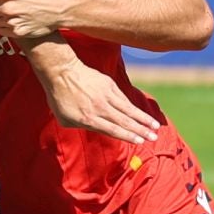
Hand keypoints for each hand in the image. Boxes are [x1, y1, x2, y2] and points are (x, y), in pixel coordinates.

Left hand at [38, 57, 160, 144]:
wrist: (61, 71)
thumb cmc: (59, 98)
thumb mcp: (65, 119)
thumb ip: (82, 126)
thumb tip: (97, 129)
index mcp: (88, 118)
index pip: (112, 130)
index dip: (128, 136)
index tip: (140, 141)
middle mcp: (99, 107)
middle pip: (124, 121)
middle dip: (141, 130)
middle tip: (154, 137)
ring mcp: (106, 95)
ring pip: (128, 109)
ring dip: (143, 119)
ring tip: (155, 126)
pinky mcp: (109, 84)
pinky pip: (123, 98)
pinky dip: (133, 107)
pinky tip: (141, 114)